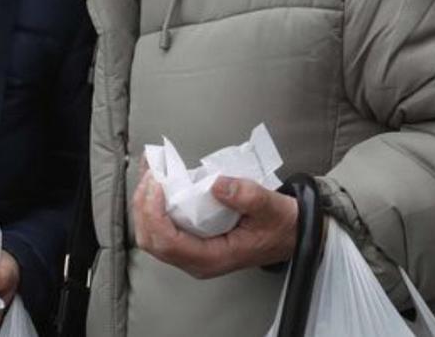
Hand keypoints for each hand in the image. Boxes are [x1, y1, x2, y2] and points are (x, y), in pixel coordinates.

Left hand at [132, 169, 297, 279]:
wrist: (291, 234)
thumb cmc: (281, 225)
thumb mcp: (270, 207)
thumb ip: (246, 196)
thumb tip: (217, 185)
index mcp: (212, 258)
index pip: (168, 243)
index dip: (154, 214)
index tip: (157, 185)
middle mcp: (196, 261)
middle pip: (151, 240)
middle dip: (143, 207)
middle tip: (150, 175)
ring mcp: (191, 253)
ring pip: (151, 235)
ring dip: (144, 204)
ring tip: (150, 173)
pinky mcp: (191, 241)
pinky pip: (161, 227)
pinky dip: (152, 204)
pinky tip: (155, 180)